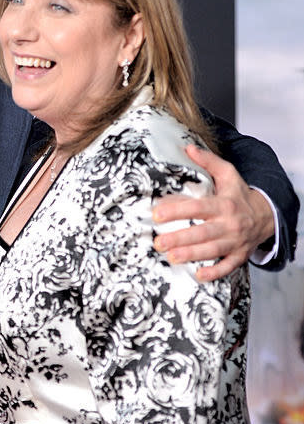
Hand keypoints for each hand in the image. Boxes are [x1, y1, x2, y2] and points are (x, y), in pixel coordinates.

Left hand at [152, 144, 274, 280]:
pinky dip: (215, 272)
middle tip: (159, 242)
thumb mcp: (228, 174)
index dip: (177, 210)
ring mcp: (235, 241)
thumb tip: (188, 148)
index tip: (157, 215)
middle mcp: (230, 224)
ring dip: (191, 255)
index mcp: (224, 204)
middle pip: (202, 232)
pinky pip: (228, 266)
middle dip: (180, 238)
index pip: (197, 207)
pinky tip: (200, 275)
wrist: (266, 214)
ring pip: (212, 250)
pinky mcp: (239, 255)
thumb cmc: (239, 195)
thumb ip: (208, 161)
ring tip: (171, 257)